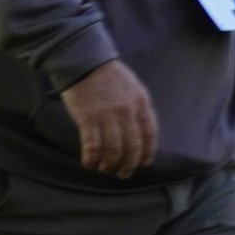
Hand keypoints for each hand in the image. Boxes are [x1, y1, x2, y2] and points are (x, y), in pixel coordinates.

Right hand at [59, 59, 157, 178]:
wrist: (84, 60)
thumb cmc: (108, 74)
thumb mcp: (133, 87)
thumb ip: (138, 107)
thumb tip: (139, 131)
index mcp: (141, 102)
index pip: (150, 133)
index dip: (147, 152)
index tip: (143, 163)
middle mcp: (127, 111)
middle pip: (132, 146)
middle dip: (128, 164)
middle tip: (123, 173)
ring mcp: (107, 115)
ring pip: (113, 149)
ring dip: (109, 164)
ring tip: (105, 169)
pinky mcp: (88, 118)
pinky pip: (92, 145)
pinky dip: (91, 158)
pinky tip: (89, 163)